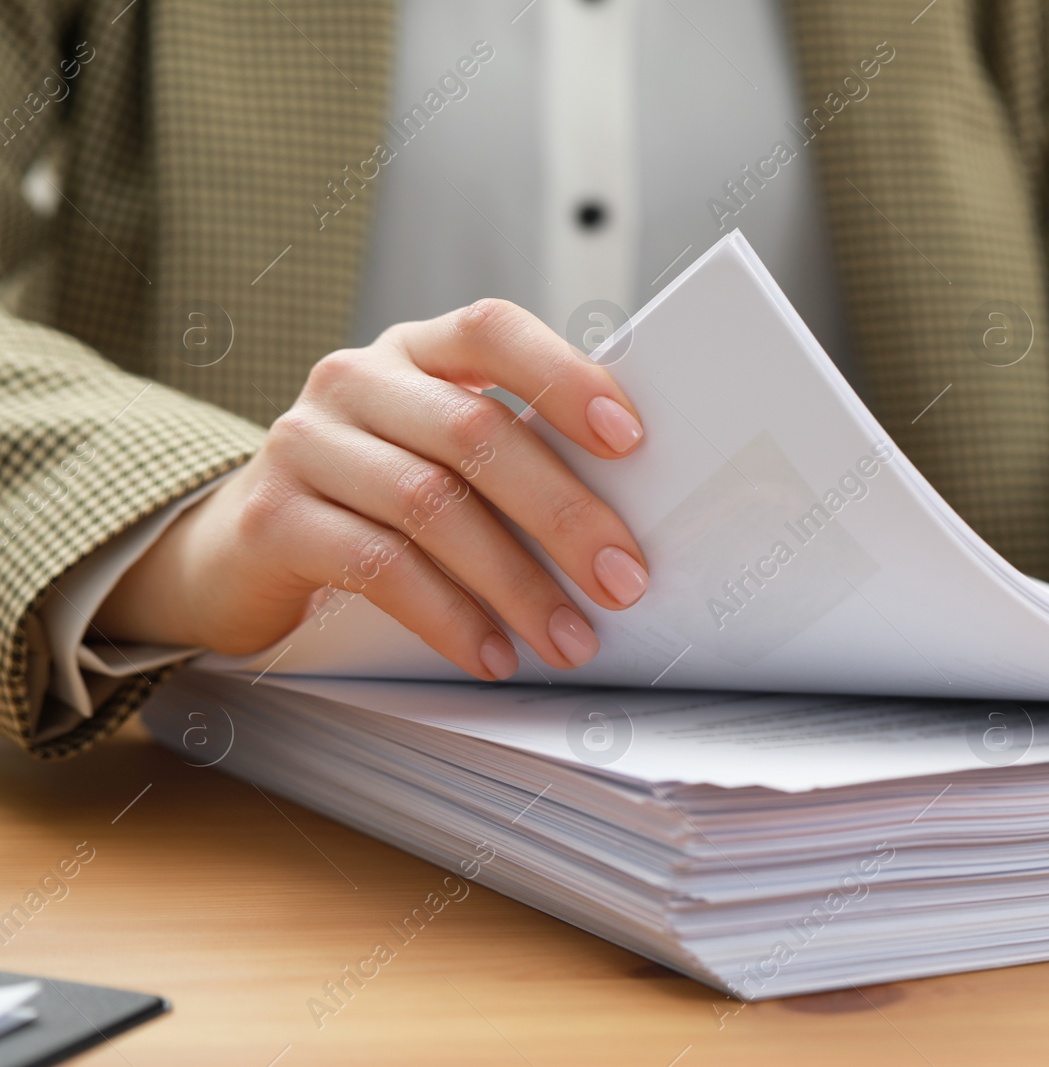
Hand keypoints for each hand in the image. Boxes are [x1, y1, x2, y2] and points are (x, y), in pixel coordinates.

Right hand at [96, 299, 650, 678]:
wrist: (238, 550)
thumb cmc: (371, 499)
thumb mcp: (437, 456)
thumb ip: (510, 458)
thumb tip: (620, 521)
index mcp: (416, 352)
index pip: (492, 331)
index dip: (563, 376)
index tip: (630, 440)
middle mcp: (356, 380)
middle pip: (474, 433)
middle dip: (562, 513)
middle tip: (622, 579)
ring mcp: (305, 443)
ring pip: (430, 505)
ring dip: (515, 582)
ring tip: (568, 636)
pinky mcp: (271, 517)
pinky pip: (377, 566)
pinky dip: (448, 616)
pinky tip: (491, 652)